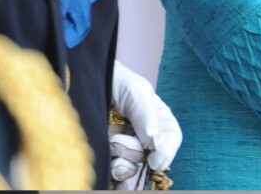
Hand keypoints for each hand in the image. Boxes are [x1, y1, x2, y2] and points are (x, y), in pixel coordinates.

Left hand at [110, 61, 182, 186]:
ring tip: (109, 144)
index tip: (153, 161)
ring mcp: (126, 150)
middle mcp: (145, 137)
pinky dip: (114, 177)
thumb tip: (154, 140)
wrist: (89, 83)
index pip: (171, 139)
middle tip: (117, 141)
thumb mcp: (136, 93)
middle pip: (151, 159)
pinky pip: (116, 177)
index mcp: (158, 119)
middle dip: (134, 153)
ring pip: (133, 170)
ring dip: (121, 163)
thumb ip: (146, 115)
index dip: (166, 152)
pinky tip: (109, 171)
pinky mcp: (109, 159)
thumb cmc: (117, 82)